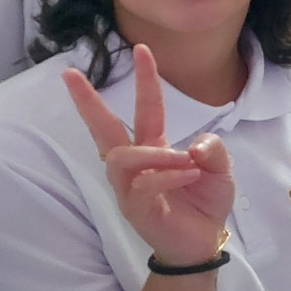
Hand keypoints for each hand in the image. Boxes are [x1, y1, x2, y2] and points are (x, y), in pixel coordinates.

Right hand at [62, 45, 234, 266]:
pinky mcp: (134, 208)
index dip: (145, 79)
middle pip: (103, 129)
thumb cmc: (205, 201)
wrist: (202, 241)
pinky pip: (144, 185)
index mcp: (154, 147)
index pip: (146, 107)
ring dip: (156, 153)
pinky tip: (189, 174)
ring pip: (124, 157)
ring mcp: (130, 186)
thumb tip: (195, 144)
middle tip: (71, 75)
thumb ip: (212, 148)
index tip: (142, 49)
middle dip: (87, 101)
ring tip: (186, 159)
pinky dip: (168, 176)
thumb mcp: (219, 168)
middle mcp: (135, 164)